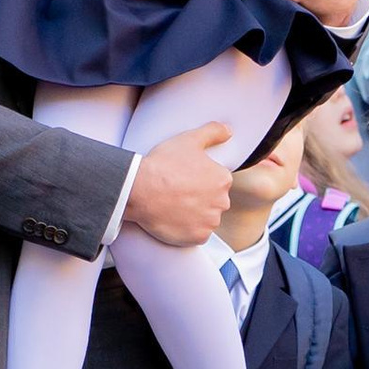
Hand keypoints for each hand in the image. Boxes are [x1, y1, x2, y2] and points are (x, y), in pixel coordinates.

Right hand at [124, 122, 234, 247]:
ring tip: (174, 206)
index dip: (200, 180)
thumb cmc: (162, 164)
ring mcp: (210, 221)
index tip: (184, 179)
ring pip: (206, 219)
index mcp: (223, 179)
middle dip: (200, 198)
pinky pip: (198, 235)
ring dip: (195, 215)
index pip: (217, 182)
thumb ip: (213, 132)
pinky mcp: (198, 237)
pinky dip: (188, 230)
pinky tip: (175, 219)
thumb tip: (229, 131)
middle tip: (178, 192)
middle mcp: (222, 202)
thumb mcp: (188, 140)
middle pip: (214, 201)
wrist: (139, 190)